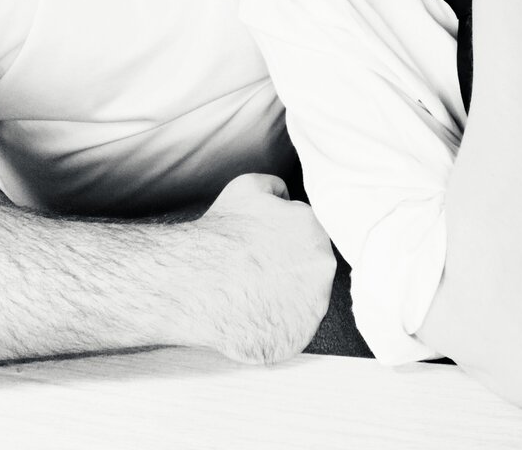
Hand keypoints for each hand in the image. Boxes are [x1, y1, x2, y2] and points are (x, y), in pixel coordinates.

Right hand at [192, 173, 335, 363]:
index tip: (266, 250)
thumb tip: (286, 196)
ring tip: (254, 293)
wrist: (197, 280)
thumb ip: (277, 187)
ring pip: (306, 301)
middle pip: (311, 269)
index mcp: (315, 229)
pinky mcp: (300, 336)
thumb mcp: (249, 186)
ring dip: (286, 298)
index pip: (309, 238)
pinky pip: (294, 332)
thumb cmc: (221, 233)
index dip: (285, 244)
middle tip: (258, 272)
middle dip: (289, 270)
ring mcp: (315, 304)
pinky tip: (254, 315)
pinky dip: (278, 326)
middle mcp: (323, 266)